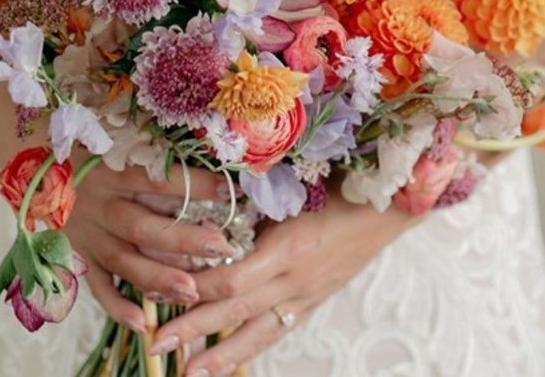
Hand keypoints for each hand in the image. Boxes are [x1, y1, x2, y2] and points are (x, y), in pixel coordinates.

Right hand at [63, 152, 237, 334]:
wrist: (39, 165)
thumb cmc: (94, 150)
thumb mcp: (123, 141)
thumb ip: (159, 153)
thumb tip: (213, 160)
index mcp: (116, 170)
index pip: (160, 179)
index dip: (196, 185)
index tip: (231, 191)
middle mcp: (102, 204)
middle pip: (144, 227)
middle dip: (184, 240)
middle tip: (221, 248)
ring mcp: (89, 235)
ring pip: (125, 261)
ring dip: (159, 278)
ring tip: (192, 291)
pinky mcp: (80, 257)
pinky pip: (98, 286)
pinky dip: (117, 307)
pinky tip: (142, 322)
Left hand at [148, 184, 415, 374]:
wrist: (388, 208)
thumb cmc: (340, 186)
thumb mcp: (295, 189)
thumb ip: (255, 203)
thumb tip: (209, 208)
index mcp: (287, 248)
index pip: (232, 279)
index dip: (197, 288)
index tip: (163, 290)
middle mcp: (294, 280)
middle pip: (235, 311)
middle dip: (194, 328)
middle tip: (157, 343)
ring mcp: (305, 296)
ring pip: (256, 333)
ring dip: (219, 355)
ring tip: (188, 373)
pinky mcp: (312, 302)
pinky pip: (276, 331)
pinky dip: (250, 348)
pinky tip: (228, 362)